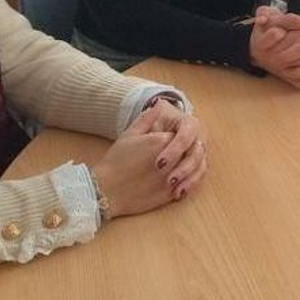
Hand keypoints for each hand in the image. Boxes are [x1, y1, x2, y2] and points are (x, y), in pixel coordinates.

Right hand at [93, 107, 211, 215]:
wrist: (106, 191)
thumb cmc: (115, 162)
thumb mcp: (129, 135)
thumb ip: (147, 118)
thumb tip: (159, 105)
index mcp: (161, 142)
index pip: (182, 135)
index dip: (177, 137)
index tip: (169, 140)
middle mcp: (170, 160)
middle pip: (191, 151)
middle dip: (185, 151)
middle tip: (175, 153)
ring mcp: (172, 179)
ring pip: (193, 169)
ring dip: (189, 167)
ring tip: (177, 166)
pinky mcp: (170, 194)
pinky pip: (188, 186)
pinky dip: (186, 183)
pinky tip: (177, 181)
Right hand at [249, 6, 299, 87]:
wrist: (263, 50)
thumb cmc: (268, 30)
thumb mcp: (269, 15)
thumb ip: (283, 16)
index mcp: (261, 45)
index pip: (277, 34)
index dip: (288, 24)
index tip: (290, 22)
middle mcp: (272, 62)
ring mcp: (284, 73)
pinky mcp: (295, 81)